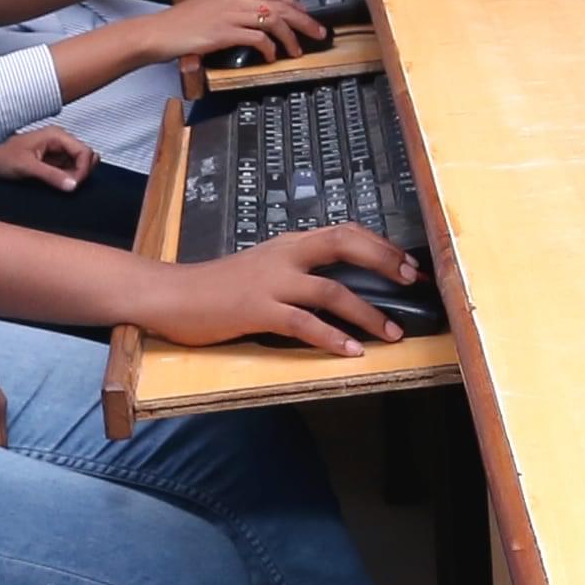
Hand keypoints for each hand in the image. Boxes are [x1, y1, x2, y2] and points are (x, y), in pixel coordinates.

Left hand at [0, 125, 95, 190]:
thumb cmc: (0, 156)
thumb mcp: (26, 167)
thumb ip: (51, 175)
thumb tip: (73, 184)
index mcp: (56, 135)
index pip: (85, 152)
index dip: (83, 170)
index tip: (73, 184)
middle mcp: (59, 140)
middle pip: (86, 157)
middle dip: (80, 173)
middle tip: (66, 185)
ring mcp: (57, 151)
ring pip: (79, 165)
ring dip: (74, 177)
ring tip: (58, 184)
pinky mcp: (52, 162)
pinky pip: (69, 171)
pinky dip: (67, 179)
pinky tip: (56, 184)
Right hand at [128, 222, 406, 356]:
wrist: (171, 295)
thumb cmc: (217, 288)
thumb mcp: (263, 269)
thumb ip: (296, 271)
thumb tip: (337, 286)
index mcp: (288, 244)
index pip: (343, 232)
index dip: (380, 245)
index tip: (407, 264)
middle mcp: (285, 255)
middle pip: (345, 246)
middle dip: (384, 262)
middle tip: (412, 282)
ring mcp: (271, 282)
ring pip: (331, 290)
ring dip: (367, 313)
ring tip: (392, 333)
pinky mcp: (257, 310)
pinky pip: (303, 323)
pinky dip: (332, 337)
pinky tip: (351, 351)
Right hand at [140, 0, 326, 65]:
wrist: (158, 32)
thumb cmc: (178, 24)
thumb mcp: (208, 8)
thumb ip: (230, 10)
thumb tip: (252, 23)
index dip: (292, 4)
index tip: (305, 15)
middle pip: (279, 3)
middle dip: (303, 18)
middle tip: (318, 31)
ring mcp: (230, 13)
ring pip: (273, 19)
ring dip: (290, 36)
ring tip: (298, 50)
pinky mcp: (225, 31)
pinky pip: (257, 37)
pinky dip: (269, 47)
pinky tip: (272, 56)